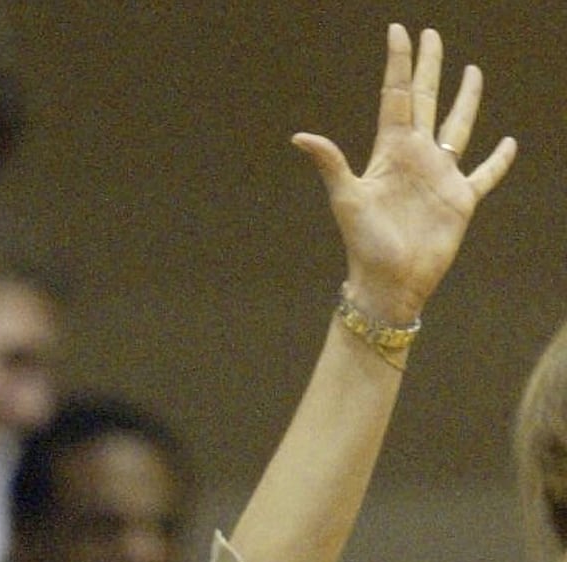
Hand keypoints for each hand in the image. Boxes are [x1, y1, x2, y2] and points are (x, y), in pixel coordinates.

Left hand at [299, 24, 515, 324]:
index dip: (398, 63)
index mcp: (390, 151)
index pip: (396, 96)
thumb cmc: (364, 244)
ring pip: (458, 126)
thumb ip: (331, 164)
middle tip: (433, 35)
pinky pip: (485, 174)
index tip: (399, 30)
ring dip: (466, 99)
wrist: (388, 283)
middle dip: (429, 67)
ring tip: (473, 71)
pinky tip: (510, 142)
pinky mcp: (461, 199)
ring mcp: (440, 175)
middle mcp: (416, 156)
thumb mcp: (346, 198)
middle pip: (426, 100)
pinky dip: (498, 160)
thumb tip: (300, 136)